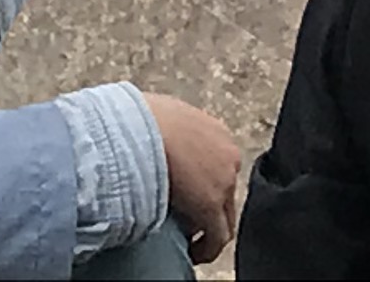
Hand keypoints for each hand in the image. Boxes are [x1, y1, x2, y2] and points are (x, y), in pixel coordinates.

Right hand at [142, 92, 243, 264]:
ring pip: (225, 215)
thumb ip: (169, 131)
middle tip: (191, 220)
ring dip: (209, 228)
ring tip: (191, 240)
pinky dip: (208, 248)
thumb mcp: (162, 116)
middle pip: (226, 190)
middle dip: (210, 206)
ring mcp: (223, 182)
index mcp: (216, 132)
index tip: (189, 193)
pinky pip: (218, 237)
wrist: (143, 127)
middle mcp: (227, 155)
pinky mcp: (211, 207)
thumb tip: (152, 137)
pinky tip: (193, 253)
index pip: (218, 164)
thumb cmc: (142, 117)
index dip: (205, 183)